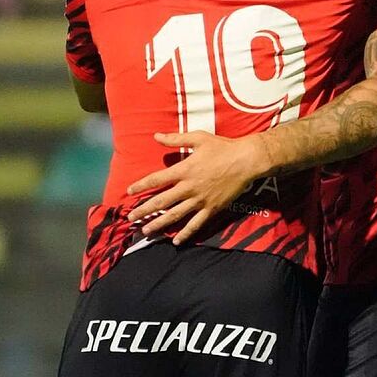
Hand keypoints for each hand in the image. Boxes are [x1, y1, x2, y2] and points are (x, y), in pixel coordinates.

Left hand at [125, 131, 264, 243]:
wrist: (247, 160)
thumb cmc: (223, 147)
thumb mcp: (199, 138)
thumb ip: (176, 139)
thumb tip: (156, 136)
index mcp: (184, 170)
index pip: (156, 179)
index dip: (141, 185)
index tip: (129, 192)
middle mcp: (189, 187)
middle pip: (161, 201)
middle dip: (144, 211)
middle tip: (130, 218)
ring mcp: (200, 200)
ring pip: (175, 215)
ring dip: (158, 224)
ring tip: (146, 231)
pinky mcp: (212, 208)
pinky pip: (196, 223)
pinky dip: (185, 233)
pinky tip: (176, 240)